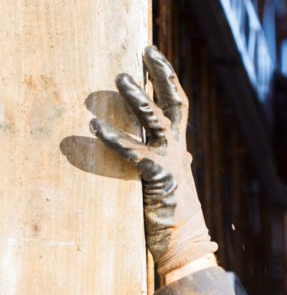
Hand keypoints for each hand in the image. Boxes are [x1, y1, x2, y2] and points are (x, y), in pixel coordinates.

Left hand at [89, 46, 217, 276]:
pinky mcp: (160, 178)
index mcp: (179, 148)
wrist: (183, 244)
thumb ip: (171, 162)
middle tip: (145, 51)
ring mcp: (171, 162)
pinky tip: (95, 127)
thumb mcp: (172, 181)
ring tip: (120, 77)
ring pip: (157, 121)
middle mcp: (178, 149)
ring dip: (138, 98)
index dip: (167, 77)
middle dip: (163, 74)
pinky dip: (114, 138)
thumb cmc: (173, 215)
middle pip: (175, 103)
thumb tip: (177, 153)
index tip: (152, 53)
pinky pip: (135, 153)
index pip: (177, 104)